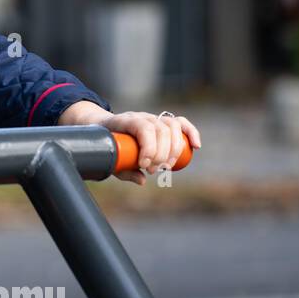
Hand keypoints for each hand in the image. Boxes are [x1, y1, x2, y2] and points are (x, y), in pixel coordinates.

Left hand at [58, 101, 200, 184]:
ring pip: (173, 127)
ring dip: (174, 149)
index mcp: (125, 121)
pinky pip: (181, 123)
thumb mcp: (110, 159)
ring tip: (166, 166)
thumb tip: (143, 180)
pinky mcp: (162, 122)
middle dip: (160, 155)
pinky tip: (196, 147)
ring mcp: (153, 118)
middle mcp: (141, 116)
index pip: (143, 128)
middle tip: (152, 171)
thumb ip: (124, 171)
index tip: (144, 166)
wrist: (103, 127)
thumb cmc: (107, 146)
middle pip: (161, 130)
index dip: (148, 148)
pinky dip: (191, 133)